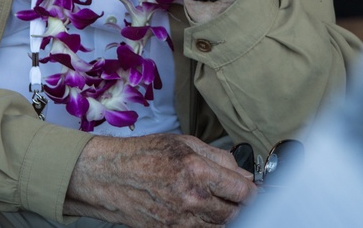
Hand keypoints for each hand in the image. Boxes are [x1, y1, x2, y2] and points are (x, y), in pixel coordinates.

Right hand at [65, 134, 257, 226]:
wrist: (110, 176)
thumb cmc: (144, 155)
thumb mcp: (184, 143)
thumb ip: (218, 158)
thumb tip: (242, 173)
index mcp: (196, 170)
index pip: (241, 190)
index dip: (252, 191)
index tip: (252, 189)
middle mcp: (190, 198)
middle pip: (234, 213)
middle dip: (240, 205)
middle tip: (237, 196)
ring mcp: (179, 219)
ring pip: (219, 226)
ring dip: (224, 216)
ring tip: (216, 201)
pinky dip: (206, 224)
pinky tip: (201, 211)